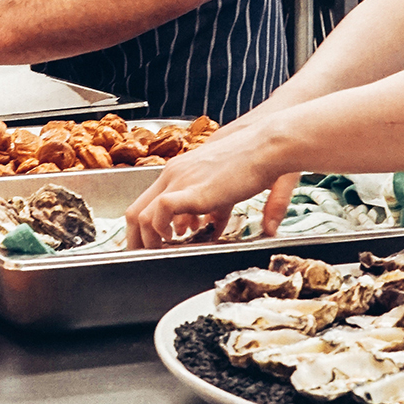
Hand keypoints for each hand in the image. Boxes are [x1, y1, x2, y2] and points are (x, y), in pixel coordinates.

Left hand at [122, 121, 289, 249]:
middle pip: (135, 210)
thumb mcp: (226, 190)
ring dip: (148, 241)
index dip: (144, 227)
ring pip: (141, 215)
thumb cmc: (253, 163)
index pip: (146, 201)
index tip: (151, 244)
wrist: (267, 146)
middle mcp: (173, 173)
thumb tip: (208, 227)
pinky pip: (161, 211)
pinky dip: (162, 230)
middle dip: (137, 239)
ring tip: (162, 253)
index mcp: (179, 170)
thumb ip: (214, 209)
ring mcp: (180, 180)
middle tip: (147, 257)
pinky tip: (176, 239)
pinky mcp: (192, 190)